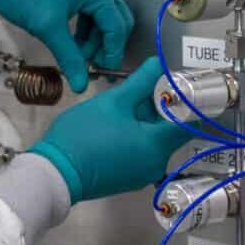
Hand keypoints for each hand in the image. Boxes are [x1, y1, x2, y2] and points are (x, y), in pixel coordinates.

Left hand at [0, 0, 133, 92]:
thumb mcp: (46, 27)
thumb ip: (68, 57)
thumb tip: (81, 81)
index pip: (116, 25)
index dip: (112, 52)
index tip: (103, 70)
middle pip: (115, 19)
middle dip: (105, 44)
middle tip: (91, 65)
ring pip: (102, 14)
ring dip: (93, 37)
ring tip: (76, 54)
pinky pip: (90, 7)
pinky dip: (84, 26)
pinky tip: (71, 40)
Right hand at [28, 57, 190, 204]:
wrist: (55, 172)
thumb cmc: (85, 134)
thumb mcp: (113, 102)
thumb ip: (140, 82)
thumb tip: (158, 64)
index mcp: (158, 145)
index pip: (189, 123)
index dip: (184, 101)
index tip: (170, 85)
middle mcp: (157, 164)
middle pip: (169, 131)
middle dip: (158, 108)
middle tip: (138, 89)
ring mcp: (142, 174)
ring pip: (153, 141)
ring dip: (144, 122)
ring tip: (122, 105)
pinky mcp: (128, 179)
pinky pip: (140, 153)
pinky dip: (135, 137)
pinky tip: (115, 125)